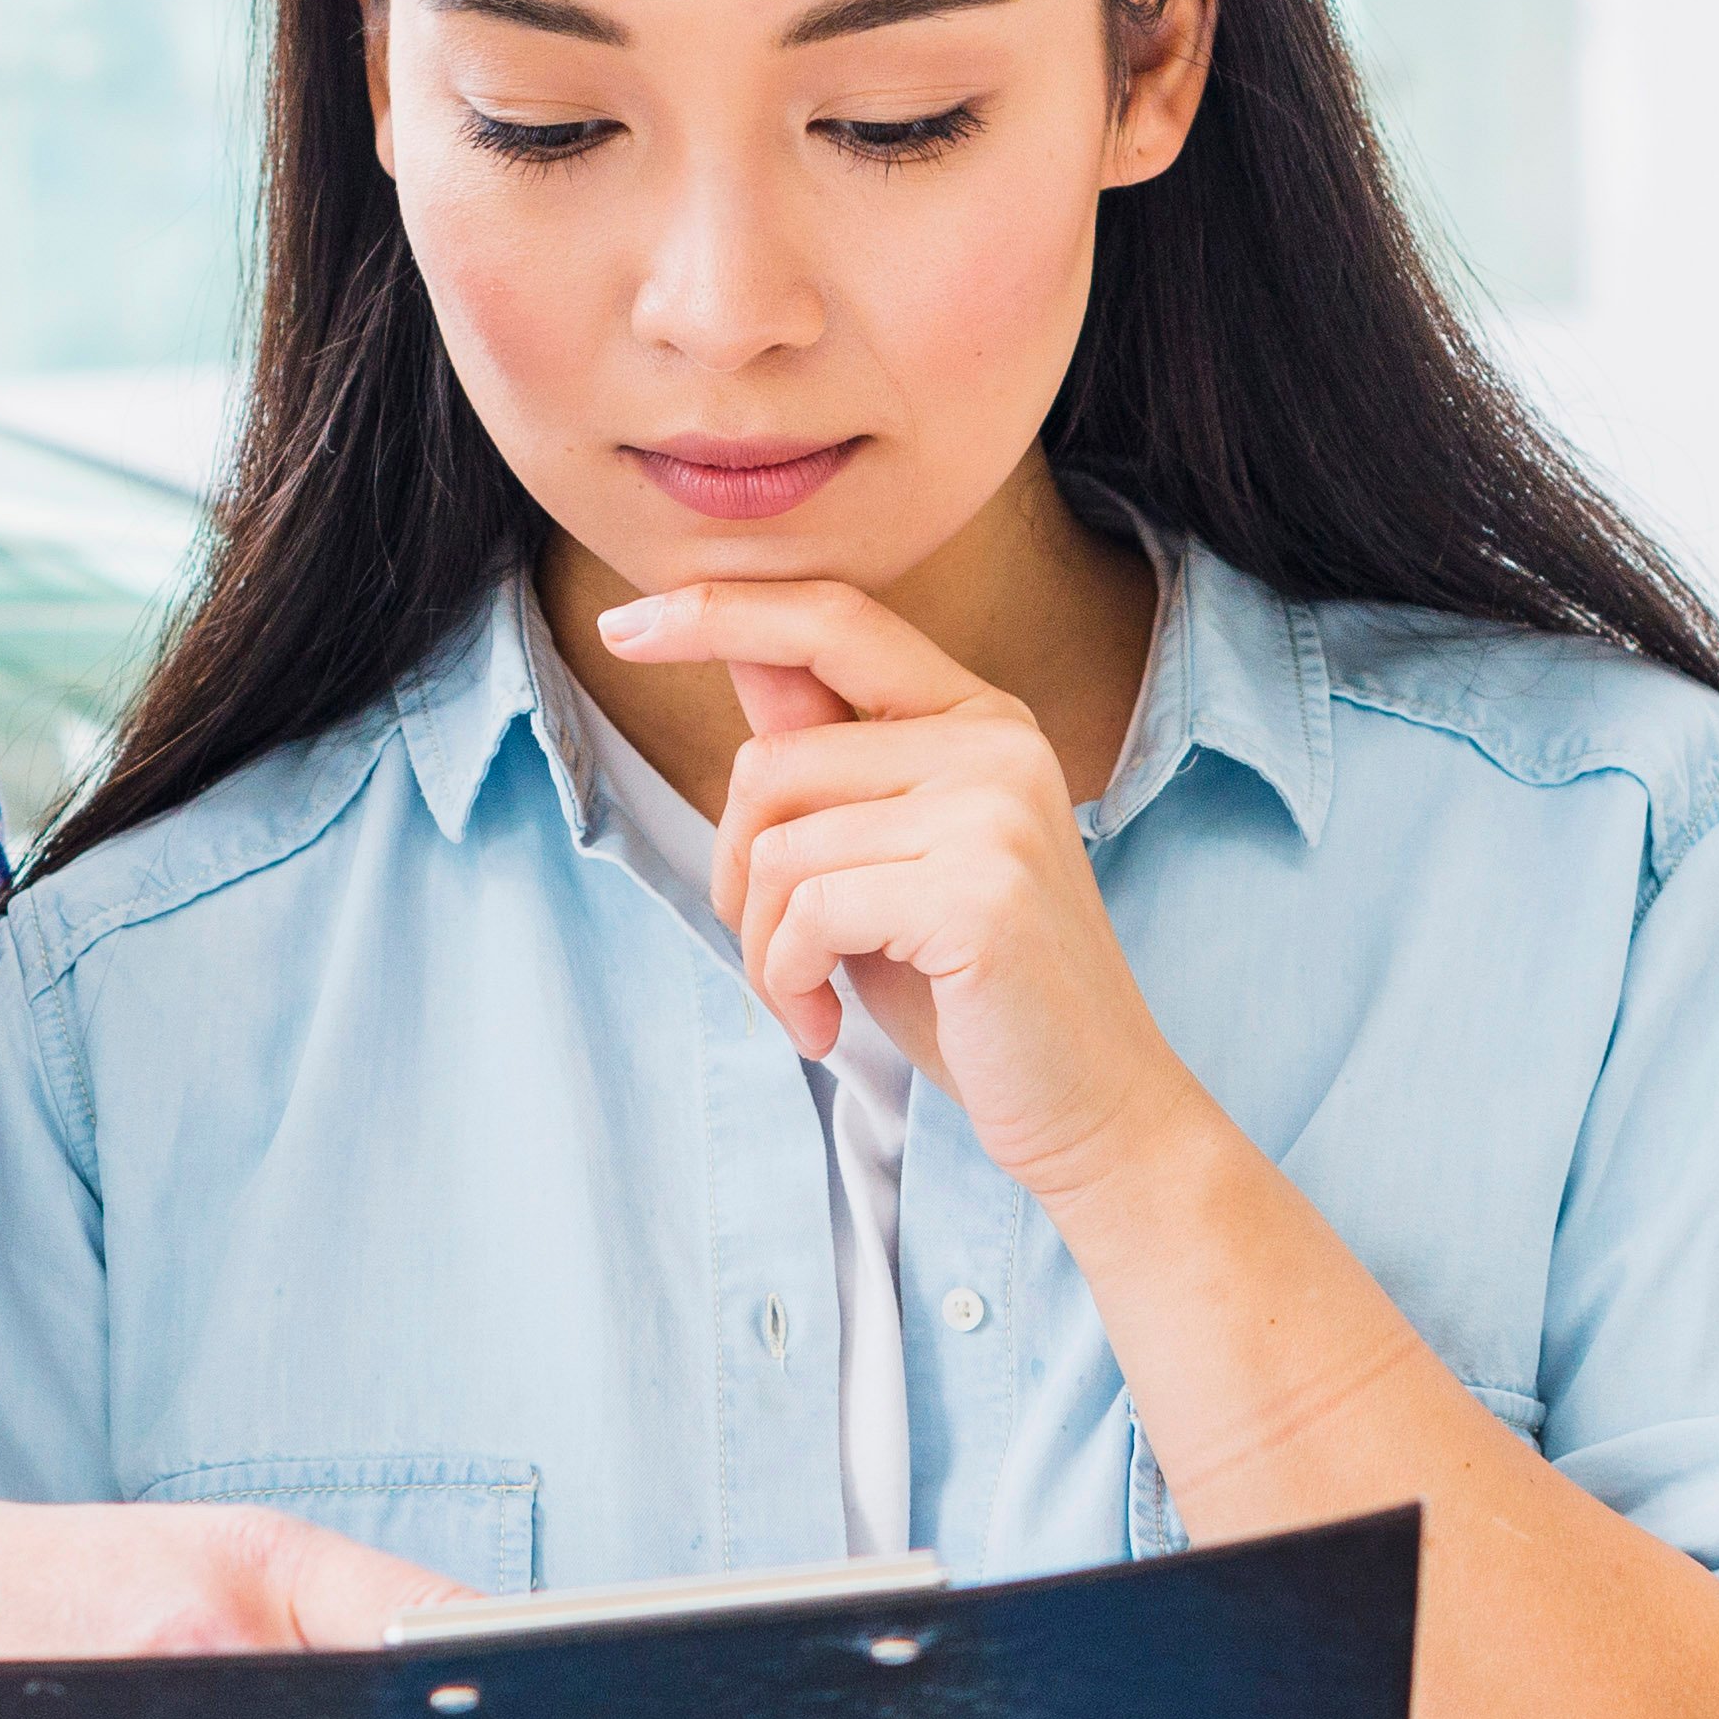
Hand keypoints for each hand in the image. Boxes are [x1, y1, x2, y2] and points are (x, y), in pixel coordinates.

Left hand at [596, 578, 1212, 1202]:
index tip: (627, 625)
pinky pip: (809, 912)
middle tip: (772, 955)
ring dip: (762, 948)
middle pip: (772, 760)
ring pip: (779, 846)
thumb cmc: (973, 994)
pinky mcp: (978, 892)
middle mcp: (993, 745)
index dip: (720, 613)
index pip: (832, 621)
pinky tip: (825, 1025)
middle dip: (733, 873)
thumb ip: (828, 762)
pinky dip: (789, 980)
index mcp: (977, 721)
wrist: (1090, 1104)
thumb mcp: (884, 862)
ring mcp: (993, 813)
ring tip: (808, 1003)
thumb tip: (743, 653)